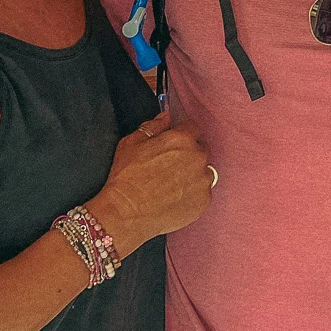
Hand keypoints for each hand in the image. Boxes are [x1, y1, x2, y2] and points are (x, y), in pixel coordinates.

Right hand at [88, 113, 213, 254]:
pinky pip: (203, 192)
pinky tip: (176, 197)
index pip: (192, 127)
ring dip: (193, 173)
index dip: (182, 134)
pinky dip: (193, 192)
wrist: (126, 213)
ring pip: (204, 171)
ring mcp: (203, 180)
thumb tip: (166, 118)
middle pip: (201, 148)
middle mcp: (198, 157)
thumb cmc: (126, 177)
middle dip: (189, 153)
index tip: (174, 143)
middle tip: (170, 165)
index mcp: (182, 139)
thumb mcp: (132, 143)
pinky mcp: (204, 201)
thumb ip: (153, 126)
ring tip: (172, 183)